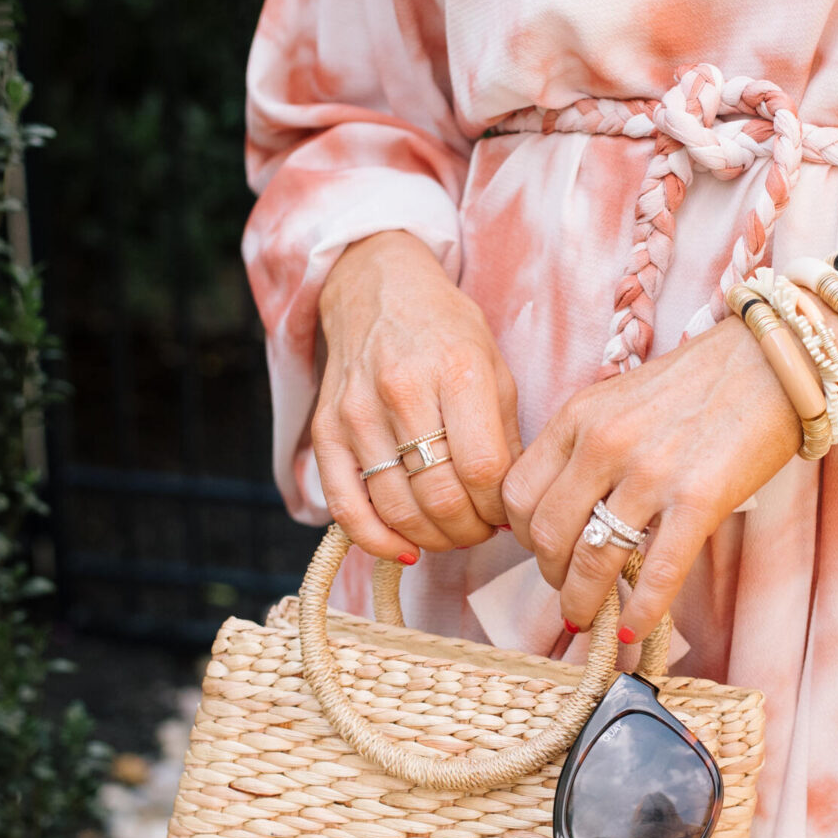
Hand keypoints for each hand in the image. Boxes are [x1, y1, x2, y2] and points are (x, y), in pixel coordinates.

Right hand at [314, 231, 520, 562]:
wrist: (378, 289)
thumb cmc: (445, 330)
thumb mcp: (494, 366)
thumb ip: (507, 435)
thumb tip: (511, 505)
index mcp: (457, 371)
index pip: (483, 469)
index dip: (498, 508)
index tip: (505, 513)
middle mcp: (403, 391)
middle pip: (440, 497)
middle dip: (470, 531)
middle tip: (481, 530)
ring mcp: (357, 413)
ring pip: (397, 508)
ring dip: (432, 539)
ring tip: (451, 533)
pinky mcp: (325, 431)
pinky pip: (344, 506)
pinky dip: (376, 540)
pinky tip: (403, 548)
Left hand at [502, 315, 802, 641]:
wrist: (774, 362)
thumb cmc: (700, 382)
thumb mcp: (620, 399)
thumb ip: (588, 445)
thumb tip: (570, 510)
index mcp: (579, 416)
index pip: (517, 493)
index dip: (521, 535)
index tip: (541, 551)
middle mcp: (604, 443)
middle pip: (546, 534)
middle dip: (551, 576)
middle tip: (567, 590)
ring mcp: (651, 473)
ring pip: (592, 560)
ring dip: (583, 603)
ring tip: (586, 621)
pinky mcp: (699, 499)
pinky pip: (658, 571)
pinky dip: (641, 612)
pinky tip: (633, 631)